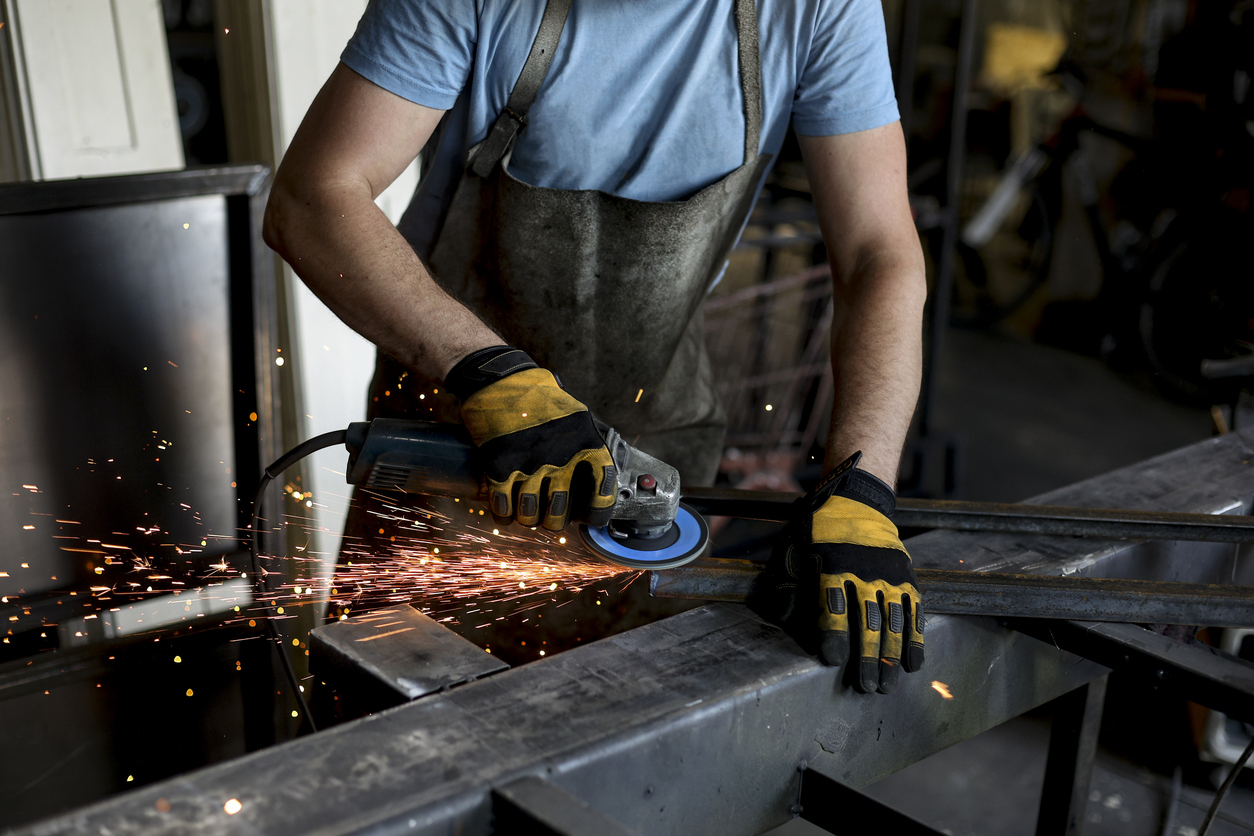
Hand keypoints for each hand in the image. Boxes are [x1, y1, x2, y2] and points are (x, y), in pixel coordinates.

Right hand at [446, 346, 616, 530]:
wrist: (499, 379)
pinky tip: (504, 513)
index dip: (598, 510)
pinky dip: (503, 514)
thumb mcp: (576, 415)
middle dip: (554, 520)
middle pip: (559, 511)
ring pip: (529, 514)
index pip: (603, 488)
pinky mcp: (499, 465)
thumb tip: (598, 478)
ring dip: (527, 518)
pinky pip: (502, 505)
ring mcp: (529, 463)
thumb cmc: (539, 397)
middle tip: (550, 516)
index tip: (590, 517)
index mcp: (585, 443)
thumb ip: (586, 446)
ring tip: (526, 513)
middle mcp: (561, 457)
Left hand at [754, 452, 923, 693]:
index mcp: (831, 566)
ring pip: (893, 622)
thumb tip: (782, 617)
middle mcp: (863, 573)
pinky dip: (916, 638)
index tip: (832, 659)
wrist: (855, 500)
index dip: (833, 634)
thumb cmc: (817, 530)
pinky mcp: (906, 577)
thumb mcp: (792, 548)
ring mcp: (888, 576)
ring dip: (892, 656)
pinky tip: (913, 663)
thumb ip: (787, 582)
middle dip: (868, 658)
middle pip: (867, 622)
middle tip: (867, 688)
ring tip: (888, 684)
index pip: (832, 607)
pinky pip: (915, 612)